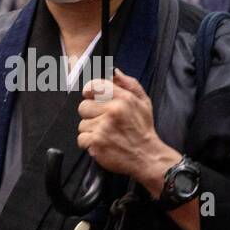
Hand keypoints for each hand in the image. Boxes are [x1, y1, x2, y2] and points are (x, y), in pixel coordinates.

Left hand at [78, 69, 178, 187]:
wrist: (147, 157)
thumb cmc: (143, 130)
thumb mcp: (144, 102)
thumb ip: (129, 84)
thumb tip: (114, 72)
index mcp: (123, 98)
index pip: (94, 86)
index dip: (90, 92)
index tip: (92, 98)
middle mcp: (113, 111)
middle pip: (83, 106)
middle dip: (91, 114)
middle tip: (103, 122)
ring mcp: (103, 127)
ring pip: (82, 124)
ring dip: (91, 131)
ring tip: (106, 135)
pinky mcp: (96, 142)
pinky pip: (81, 139)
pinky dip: (89, 144)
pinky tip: (102, 144)